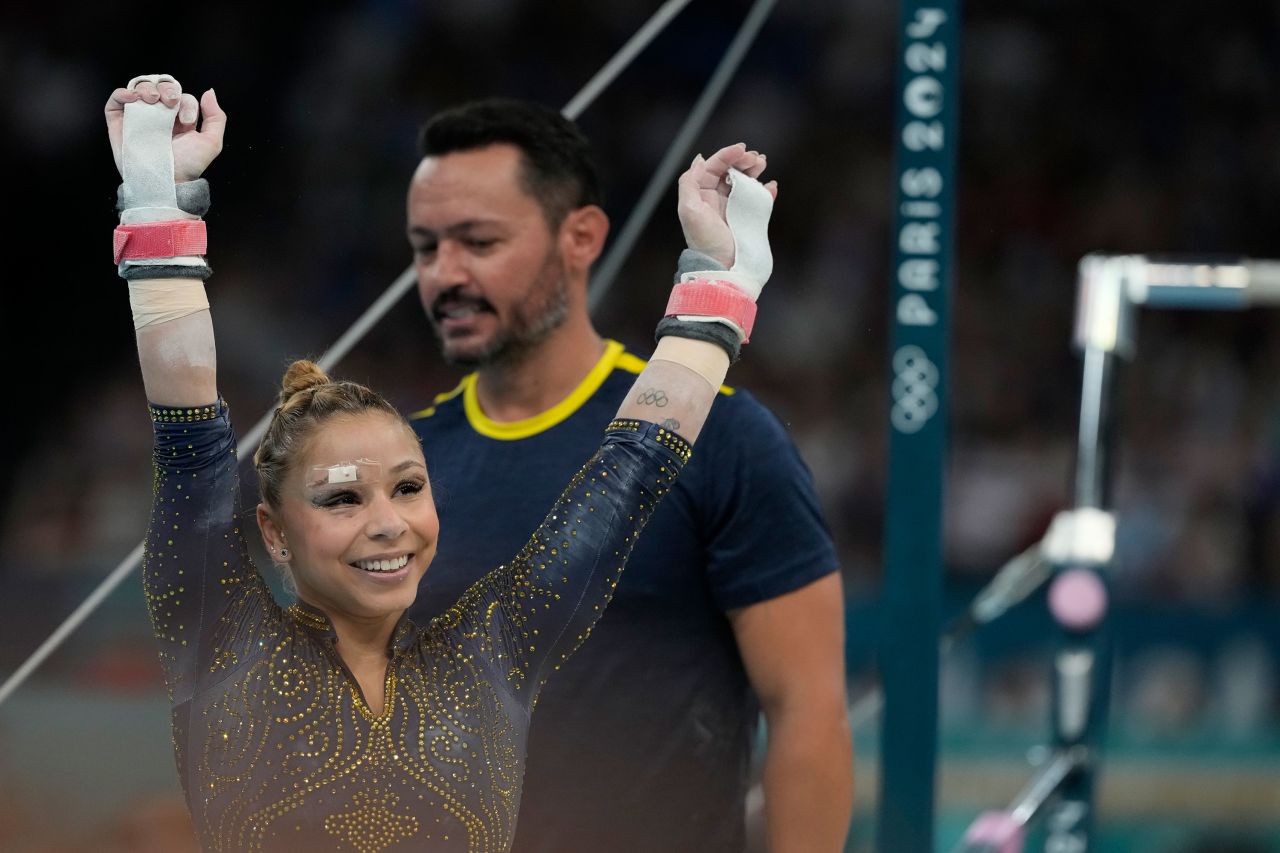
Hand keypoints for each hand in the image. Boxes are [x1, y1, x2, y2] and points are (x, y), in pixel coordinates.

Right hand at [105, 76, 225, 181]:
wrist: (165, 180)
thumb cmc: (188, 166)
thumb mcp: (211, 142)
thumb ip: (216, 117)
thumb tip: (208, 92)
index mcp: (179, 118)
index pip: (181, 96)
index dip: (185, 102)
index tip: (186, 121)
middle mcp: (159, 115)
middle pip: (160, 86)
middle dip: (167, 88)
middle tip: (169, 102)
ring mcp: (139, 117)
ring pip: (140, 88)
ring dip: (147, 87)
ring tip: (153, 99)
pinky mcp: (120, 122)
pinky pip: (116, 100)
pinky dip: (122, 93)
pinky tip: (133, 98)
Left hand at [676, 143, 776, 267]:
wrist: (723, 267)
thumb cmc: (705, 240)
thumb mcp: (689, 210)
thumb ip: (690, 183)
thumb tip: (700, 160)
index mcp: (702, 194)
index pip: (714, 167)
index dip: (727, 154)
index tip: (742, 149)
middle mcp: (716, 199)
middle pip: (730, 171)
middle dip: (743, 160)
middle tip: (756, 158)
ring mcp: (733, 208)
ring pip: (744, 182)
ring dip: (754, 170)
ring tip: (763, 163)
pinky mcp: (748, 218)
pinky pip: (758, 200)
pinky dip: (766, 190)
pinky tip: (770, 186)